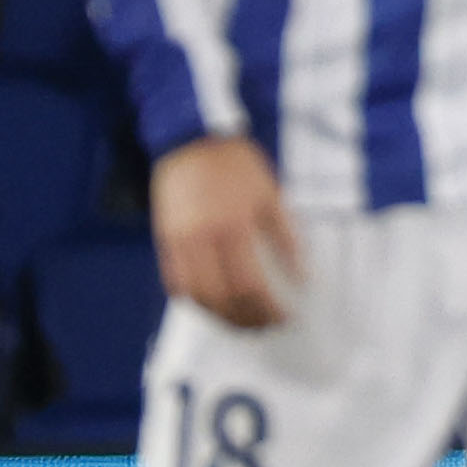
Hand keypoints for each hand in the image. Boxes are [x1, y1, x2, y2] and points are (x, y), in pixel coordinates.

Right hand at [152, 136, 301, 328]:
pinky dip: (193, 300)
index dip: (267, 309)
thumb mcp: (270, 193)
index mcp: (235, 227)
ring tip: (240, 322)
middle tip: (264, 327)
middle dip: (245, 320)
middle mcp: (203, 240)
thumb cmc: (237, 164)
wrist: (192, 138)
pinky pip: (175, 282)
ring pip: (195, 297)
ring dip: (218, 317)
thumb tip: (302, 273)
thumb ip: (286, 235)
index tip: (284, 318)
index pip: (250, 285)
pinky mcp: (164, 240)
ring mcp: (179, 242)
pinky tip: (211, 304)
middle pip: (221, 299)